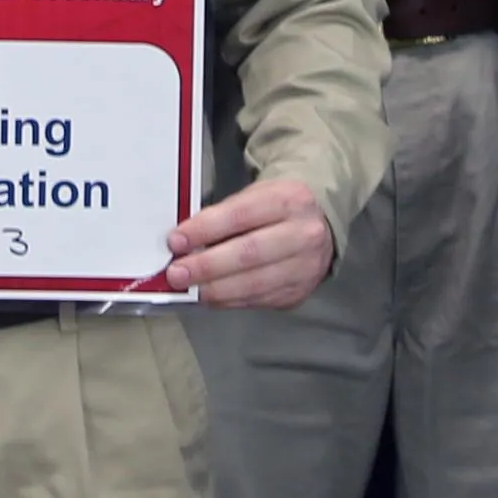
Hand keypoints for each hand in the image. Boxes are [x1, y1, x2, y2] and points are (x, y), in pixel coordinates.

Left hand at [167, 179, 332, 308]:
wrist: (320, 223)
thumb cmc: (277, 209)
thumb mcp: (256, 196)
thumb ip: (222, 217)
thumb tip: (184, 242)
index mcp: (290, 199)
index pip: (241, 215)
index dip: (205, 229)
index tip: (177, 240)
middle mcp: (304, 234)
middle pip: (249, 253)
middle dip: (207, 266)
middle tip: (177, 272)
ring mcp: (306, 267)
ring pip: (254, 284)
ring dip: (214, 289)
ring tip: (189, 288)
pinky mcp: (299, 292)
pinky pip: (257, 301)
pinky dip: (228, 300)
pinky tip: (210, 296)